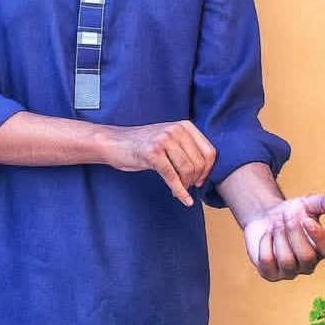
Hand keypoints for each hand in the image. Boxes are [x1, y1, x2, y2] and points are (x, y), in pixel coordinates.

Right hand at [102, 120, 216, 206]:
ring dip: (185, 185)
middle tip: (186, 187)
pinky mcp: (153, 153)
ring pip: (187, 171)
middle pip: (199, 163)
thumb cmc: (143, 145)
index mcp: (185, 125)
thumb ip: (188, 148)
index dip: (207, 170)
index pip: (209, 152)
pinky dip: (179, 192)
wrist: (115, 143)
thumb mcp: (170, 139)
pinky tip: (181, 199)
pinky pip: (172, 177)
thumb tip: (207, 171)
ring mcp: (164, 140)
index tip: (200, 181)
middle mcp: (176, 129)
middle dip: (195, 180)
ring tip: (178, 189)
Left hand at [243, 194, 324, 280]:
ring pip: (286, 260)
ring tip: (276, 223)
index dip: (319, 236)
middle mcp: (308, 264)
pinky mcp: (270, 273)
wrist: (264, 218)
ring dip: (279, 236)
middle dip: (294, 232)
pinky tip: (267, 234)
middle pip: (306, 256)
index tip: (306, 219)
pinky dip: (265, 243)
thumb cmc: (291, 213)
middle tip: (286, 215)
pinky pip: (267, 261)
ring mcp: (289, 271)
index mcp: (322, 249)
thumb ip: (322, 203)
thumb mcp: (306, 204)